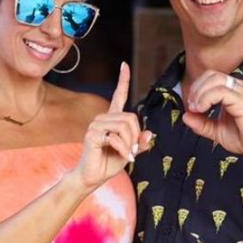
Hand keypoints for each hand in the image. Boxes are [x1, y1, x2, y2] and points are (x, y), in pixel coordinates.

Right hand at [71, 62, 152, 189]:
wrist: (93, 177)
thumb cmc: (110, 163)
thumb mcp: (130, 151)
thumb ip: (140, 142)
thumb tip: (150, 134)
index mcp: (112, 119)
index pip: (118, 95)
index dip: (123, 80)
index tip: (124, 65)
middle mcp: (102, 118)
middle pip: (130, 117)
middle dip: (136, 136)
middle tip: (134, 150)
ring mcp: (95, 125)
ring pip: (124, 126)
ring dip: (130, 144)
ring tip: (129, 154)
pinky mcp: (92, 135)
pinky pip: (115, 138)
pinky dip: (124, 149)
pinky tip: (126, 158)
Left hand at [183, 70, 242, 160]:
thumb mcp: (218, 131)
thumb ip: (202, 124)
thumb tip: (185, 116)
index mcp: (235, 91)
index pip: (211, 78)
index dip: (197, 89)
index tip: (191, 106)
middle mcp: (240, 87)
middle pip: (211, 75)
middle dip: (196, 89)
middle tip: (192, 106)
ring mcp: (242, 92)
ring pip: (214, 80)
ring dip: (200, 93)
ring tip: (196, 109)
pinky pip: (220, 91)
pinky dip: (206, 98)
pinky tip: (202, 110)